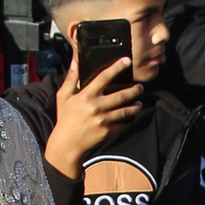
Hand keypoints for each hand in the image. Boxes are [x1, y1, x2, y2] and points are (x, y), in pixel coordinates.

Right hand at [45, 55, 143, 177]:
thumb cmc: (65, 118)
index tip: (127, 61)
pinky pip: (123, 124)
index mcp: (86, 96)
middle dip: (134, 90)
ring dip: (135, 106)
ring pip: (126, 111)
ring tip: (139, 103)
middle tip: (140, 87)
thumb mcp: (63, 97)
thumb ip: (71, 78)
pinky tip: (131, 117)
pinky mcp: (108, 131)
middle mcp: (96, 107)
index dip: (117, 67)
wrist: (67, 143)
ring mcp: (103, 120)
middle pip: (122, 95)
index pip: (104, 77)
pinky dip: (128, 120)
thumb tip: (75, 61)